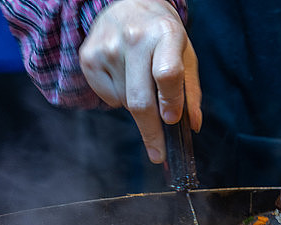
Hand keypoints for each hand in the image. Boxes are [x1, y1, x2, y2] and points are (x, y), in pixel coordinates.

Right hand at [79, 0, 200, 162]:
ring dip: (138, 108)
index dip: (171, 103)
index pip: (167, 75)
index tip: (172, 123)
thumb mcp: (186, 55)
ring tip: (142, 83)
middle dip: (151, 132)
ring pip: (125, 102)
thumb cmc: (163, 35)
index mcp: (165, 33)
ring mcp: (107, 48)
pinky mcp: (88, 58)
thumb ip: (191, 92)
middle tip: (157, 153)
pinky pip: (108, 99)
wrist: (129, 3)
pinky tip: (124, 78)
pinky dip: (119, 99)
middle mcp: (134, 38)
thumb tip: (193, 126)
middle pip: (141, 99)